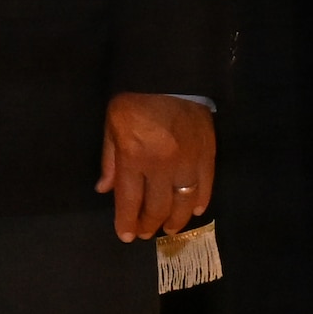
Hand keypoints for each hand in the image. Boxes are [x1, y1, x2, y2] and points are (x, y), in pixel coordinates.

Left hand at [96, 91, 215, 240]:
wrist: (171, 77)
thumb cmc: (134, 100)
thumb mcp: (112, 125)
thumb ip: (110, 160)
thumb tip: (104, 189)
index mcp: (134, 157)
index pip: (129, 200)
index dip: (127, 222)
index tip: (125, 236)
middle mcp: (162, 165)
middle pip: (158, 207)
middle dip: (149, 224)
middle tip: (145, 233)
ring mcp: (188, 162)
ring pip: (183, 203)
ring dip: (175, 221)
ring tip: (168, 228)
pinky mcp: (208, 156)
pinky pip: (205, 187)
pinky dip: (199, 202)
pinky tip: (192, 211)